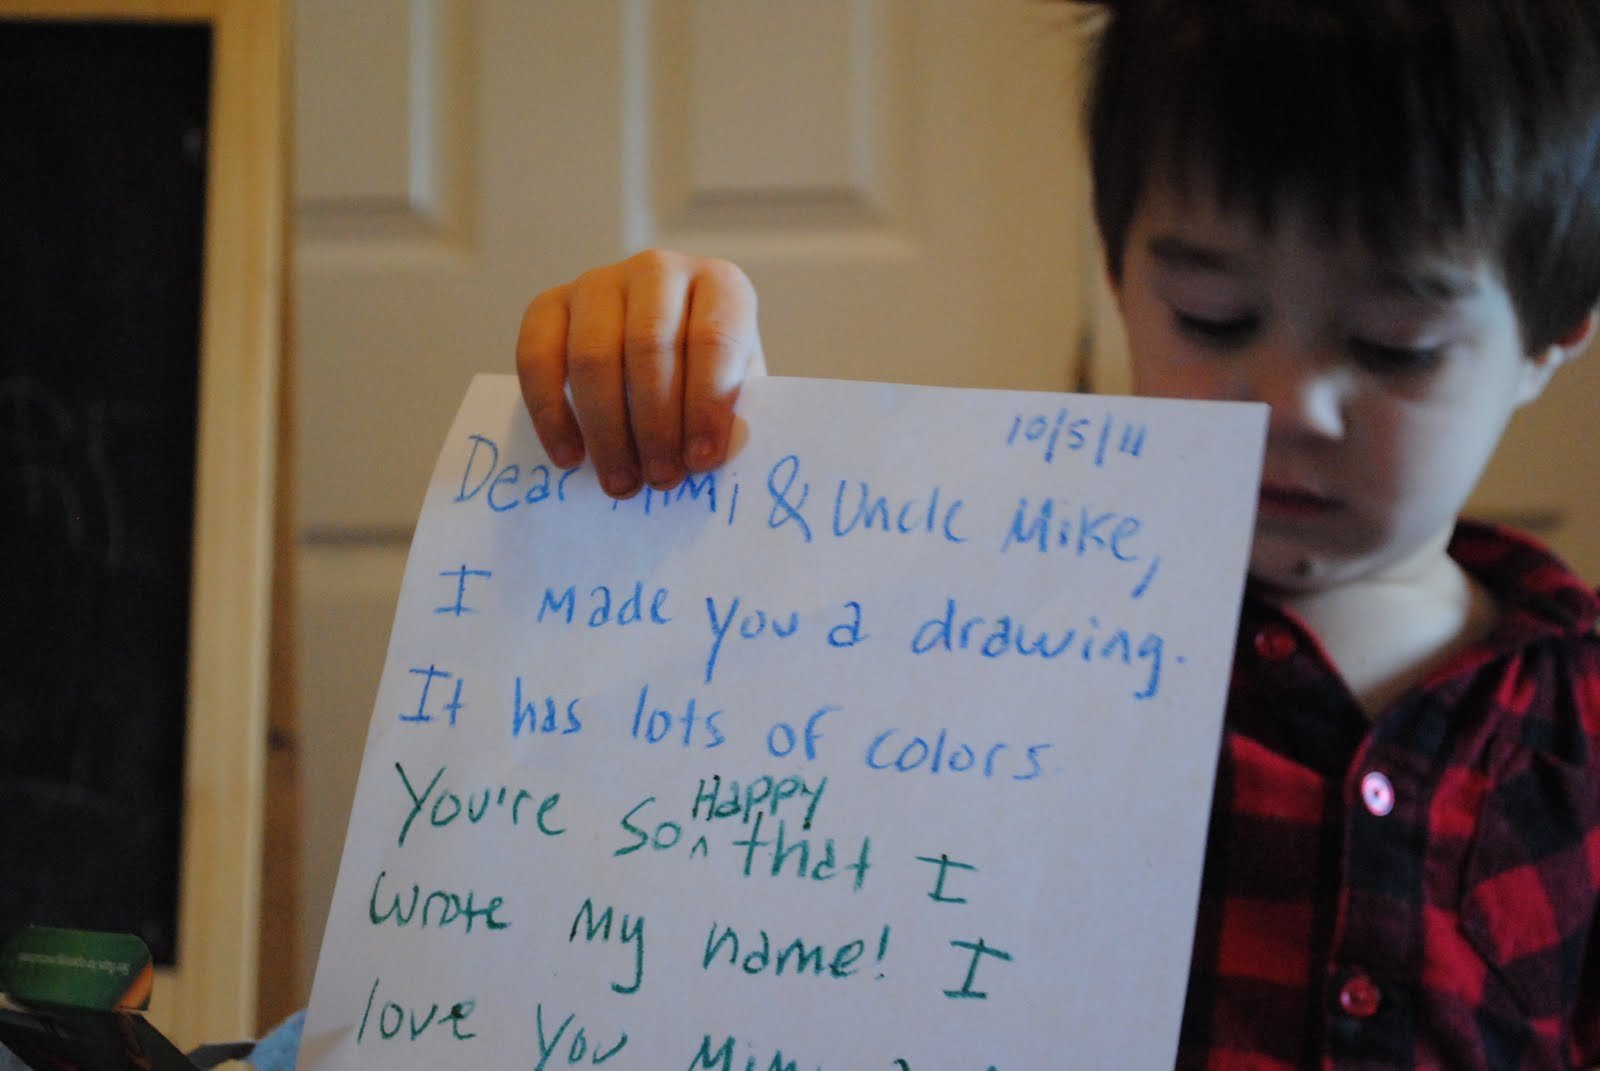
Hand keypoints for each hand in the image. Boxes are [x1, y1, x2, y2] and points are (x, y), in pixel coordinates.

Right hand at [516, 249, 764, 498]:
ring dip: (606, 430)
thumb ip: (732, 420)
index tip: (702, 461)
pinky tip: (570, 457)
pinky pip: (537, 357)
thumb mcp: (737, 397)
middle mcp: (658, 271)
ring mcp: (599, 282)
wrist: (659, 360)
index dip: (707, 405)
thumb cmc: (706, 382)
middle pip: (649, 346)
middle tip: (661, 479)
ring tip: (621, 481)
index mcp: (719, 286)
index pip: (713, 339)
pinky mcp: (550, 304)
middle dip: (655, 424)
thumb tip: (709, 451)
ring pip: (593, 356)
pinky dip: (551, 414)